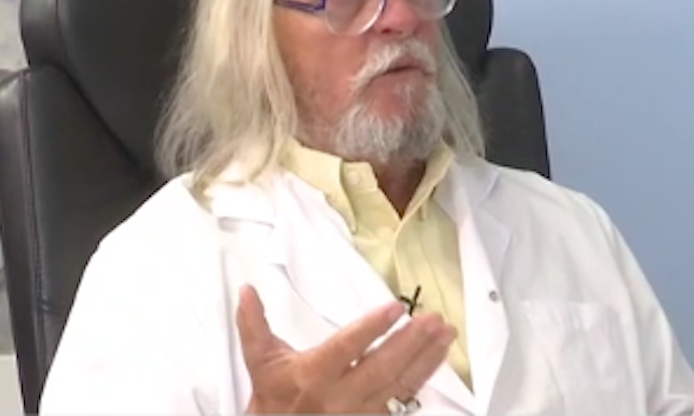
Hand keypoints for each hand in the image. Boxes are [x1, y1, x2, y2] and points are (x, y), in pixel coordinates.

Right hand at [235, 284, 455, 413]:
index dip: (371, 328)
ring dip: (425, 358)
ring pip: (399, 384)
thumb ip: (254, 325)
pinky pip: (404, 400)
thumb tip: (247, 290)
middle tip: (433, 319)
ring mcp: (359, 413)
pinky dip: (423, 378)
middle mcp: (338, 397)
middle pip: (381, 368)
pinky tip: (438, 358)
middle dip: (411, 343)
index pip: (346, 348)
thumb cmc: (274, 398)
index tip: (395, 307)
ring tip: (445, 332)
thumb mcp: (260, 361)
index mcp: (311, 375)